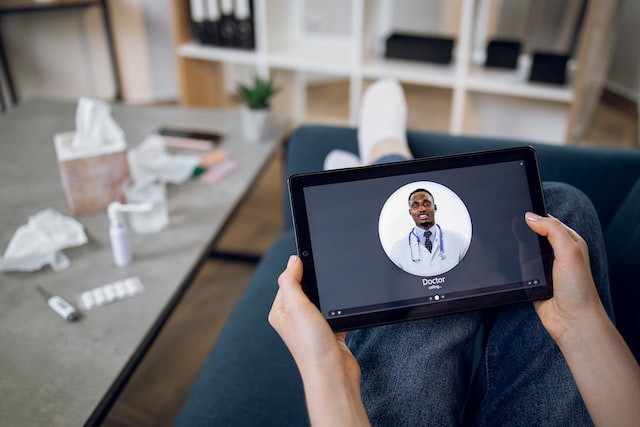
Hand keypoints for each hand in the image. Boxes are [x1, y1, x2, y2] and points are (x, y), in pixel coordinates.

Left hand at [269, 255, 369, 425]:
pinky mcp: (330, 331)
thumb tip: (293, 261)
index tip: (311, 258)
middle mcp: (294, 319)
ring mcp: (312, 326)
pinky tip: (344, 310)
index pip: (287, 281)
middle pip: (305, 289)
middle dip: (315, 282)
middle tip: (325, 277)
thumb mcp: (296, 306)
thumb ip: (291, 281)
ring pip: (321, 300)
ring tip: (333, 296)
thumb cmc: (311, 346)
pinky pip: (335, 312)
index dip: (299, 269)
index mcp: (280, 312)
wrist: (333, 373)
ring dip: (328, 296)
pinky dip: (340, 309)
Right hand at [526, 213, 639, 425]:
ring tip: (524, 261)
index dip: (536, 217)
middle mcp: (558, 254)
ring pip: (524, 252)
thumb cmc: (578, 289)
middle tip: (516, 235)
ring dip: (521, 256)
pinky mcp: (533, 281)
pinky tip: (519, 272)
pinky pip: (519, 269)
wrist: (572, 320)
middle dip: (524, 236)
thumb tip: (531, 216)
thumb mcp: (569, 251)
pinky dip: (517, 269)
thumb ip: (552, 229)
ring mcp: (545, 268)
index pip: (549, 222)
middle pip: (533, 236)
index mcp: (570, 242)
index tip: (521, 214)